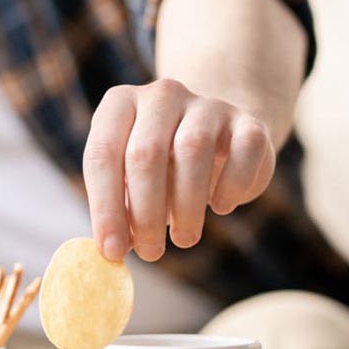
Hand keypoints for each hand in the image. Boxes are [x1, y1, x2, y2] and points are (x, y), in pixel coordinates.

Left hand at [83, 78, 275, 261]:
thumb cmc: (160, 166)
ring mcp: (206, 104)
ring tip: (183, 239)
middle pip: (145, 154)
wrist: (216, 135)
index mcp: (120, 104)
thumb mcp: (129, 179)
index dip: (104, 207)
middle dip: (144, 213)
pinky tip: (220, 207)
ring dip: (186, 205)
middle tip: (150, 252)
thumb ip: (118, 207)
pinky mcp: (247, 120)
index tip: (112, 250)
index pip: (102, 154)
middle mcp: (160, 95)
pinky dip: (231, 185)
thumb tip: (111, 250)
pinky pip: (244, 150)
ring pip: (192, 150)